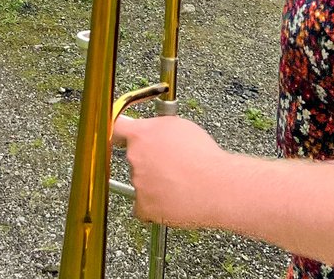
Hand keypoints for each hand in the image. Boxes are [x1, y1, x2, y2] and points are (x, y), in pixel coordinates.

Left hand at [112, 115, 226, 228]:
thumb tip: (151, 128)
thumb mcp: (179, 126)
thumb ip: (157, 126)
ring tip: (176, 183)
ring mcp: (138, 182)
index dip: (118, 131)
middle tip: (167, 165)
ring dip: (152, 183)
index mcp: (140, 134)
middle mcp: (135, 157)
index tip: (117, 135)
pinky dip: (152, 206)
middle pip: (133, 158)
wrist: (217, 186)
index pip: (116, 128)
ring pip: (140, 182)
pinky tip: (168, 200)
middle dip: (147, 161)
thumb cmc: (204, 156)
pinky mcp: (144, 206)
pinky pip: (141, 207)